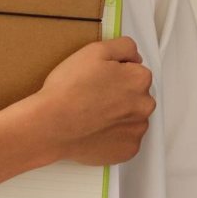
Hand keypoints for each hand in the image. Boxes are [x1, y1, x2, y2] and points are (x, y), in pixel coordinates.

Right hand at [28, 36, 154, 165]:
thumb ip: (124, 47)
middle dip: (121, 95)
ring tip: (92, 115)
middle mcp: (145, 105)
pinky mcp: (127, 150)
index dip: (116, 73)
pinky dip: (113, 136)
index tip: (100, 79)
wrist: (51, 125)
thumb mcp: (95, 50)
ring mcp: (137, 130)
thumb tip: (135, 57)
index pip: (136, 72)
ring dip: (118, 116)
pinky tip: (95, 130)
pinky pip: (125, 140)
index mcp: (139, 79)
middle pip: (137, 96)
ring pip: (132, 118)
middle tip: (94, 97)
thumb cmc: (69, 89)